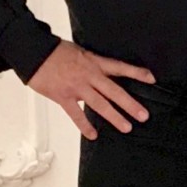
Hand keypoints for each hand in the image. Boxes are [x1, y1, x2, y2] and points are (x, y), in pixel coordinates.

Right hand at [27, 40, 154, 139]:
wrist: (34, 53)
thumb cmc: (57, 51)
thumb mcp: (81, 52)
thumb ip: (93, 64)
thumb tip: (103, 74)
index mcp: (95, 62)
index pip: (120, 67)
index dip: (137, 73)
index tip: (152, 79)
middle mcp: (89, 75)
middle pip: (114, 91)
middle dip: (130, 104)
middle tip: (144, 115)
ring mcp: (77, 87)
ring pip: (99, 104)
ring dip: (114, 116)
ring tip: (127, 127)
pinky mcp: (63, 96)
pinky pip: (76, 114)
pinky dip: (84, 125)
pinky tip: (93, 135)